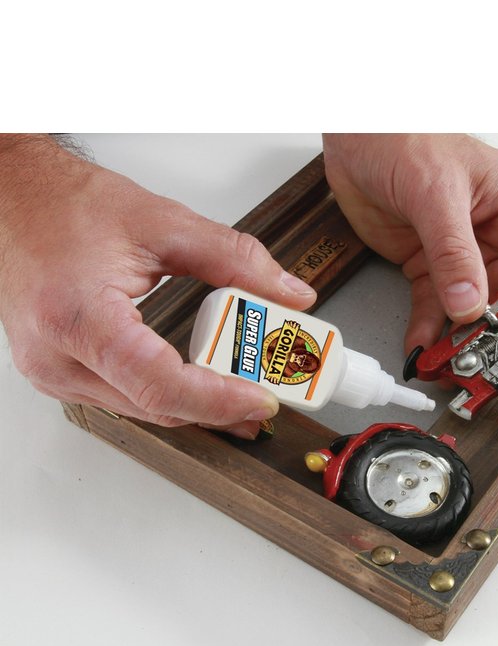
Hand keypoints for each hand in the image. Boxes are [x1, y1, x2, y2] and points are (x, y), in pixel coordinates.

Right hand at [0, 135, 315, 436]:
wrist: (14, 200)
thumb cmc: (65, 207)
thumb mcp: (163, 224)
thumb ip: (235, 260)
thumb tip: (289, 294)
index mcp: (78, 318)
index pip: (160, 384)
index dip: (219, 400)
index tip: (261, 399)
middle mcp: (57, 358)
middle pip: (158, 407)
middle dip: (221, 408)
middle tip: (271, 395)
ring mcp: (54, 373)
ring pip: (145, 412)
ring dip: (199, 408)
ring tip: (248, 392)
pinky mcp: (61, 374)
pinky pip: (127, 401)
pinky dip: (171, 397)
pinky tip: (204, 389)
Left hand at [322, 133, 497, 351]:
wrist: (353, 134)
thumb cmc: (404, 136)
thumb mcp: (437, 193)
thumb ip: (454, 252)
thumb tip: (469, 303)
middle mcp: (497, 235)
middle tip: (487, 360)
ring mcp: (461, 255)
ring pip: (473, 310)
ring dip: (463, 340)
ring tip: (451, 364)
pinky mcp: (427, 267)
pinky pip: (434, 308)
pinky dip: (429, 332)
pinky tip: (422, 349)